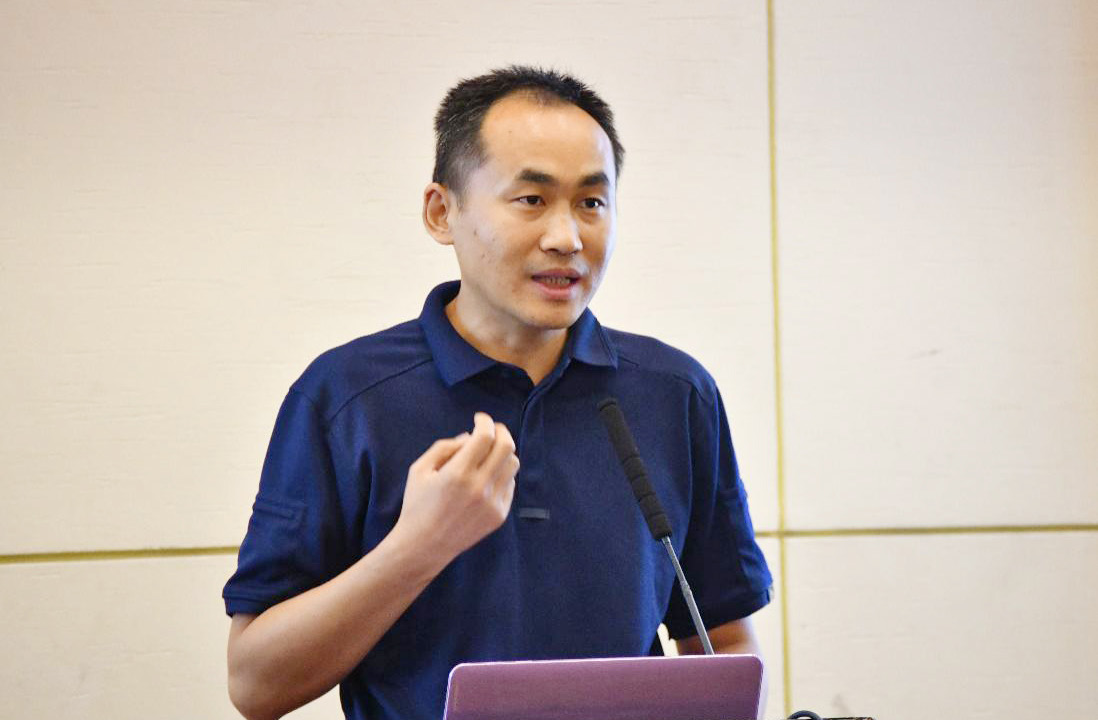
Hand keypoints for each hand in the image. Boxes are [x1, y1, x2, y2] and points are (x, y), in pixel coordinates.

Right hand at [390, 412, 518, 566]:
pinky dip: (502, 473)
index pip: (485, 436)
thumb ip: (445, 447)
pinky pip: (510, 484)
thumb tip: (470, 436)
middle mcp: (479, 487)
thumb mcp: (420, 470)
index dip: (485, 421)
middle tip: (492, 429)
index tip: (479, 418)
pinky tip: (487, 475)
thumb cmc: (417, 505)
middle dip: (501, 431)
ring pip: (513, 464)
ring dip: (503, 452)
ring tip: (489, 453)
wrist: (424, 546)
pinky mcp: (499, 515)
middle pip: (507, 447)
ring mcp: (492, 503)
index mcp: (458, 473)